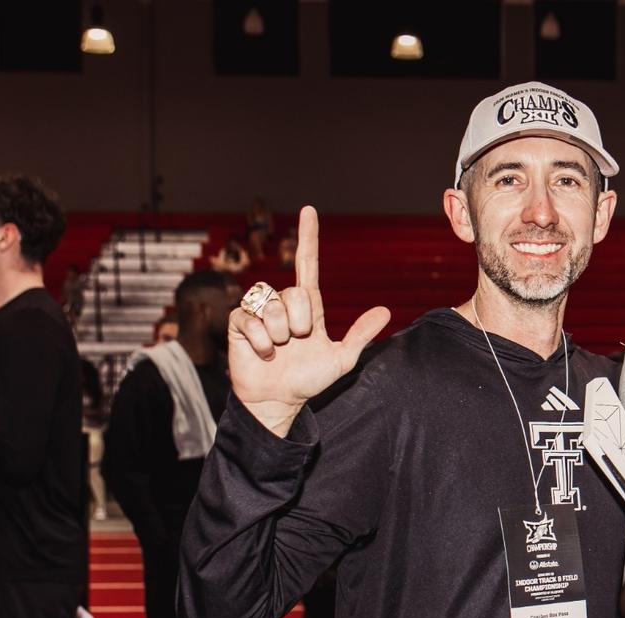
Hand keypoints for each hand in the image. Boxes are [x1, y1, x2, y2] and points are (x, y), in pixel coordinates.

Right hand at [229, 206, 391, 435]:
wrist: (279, 400)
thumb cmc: (308, 379)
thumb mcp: (341, 359)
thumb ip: (360, 335)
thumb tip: (385, 311)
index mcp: (308, 306)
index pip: (308, 264)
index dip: (308, 237)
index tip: (309, 210)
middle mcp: (283, 303)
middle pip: (294, 294)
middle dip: (300, 323)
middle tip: (297, 342)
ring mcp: (259, 311)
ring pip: (272, 306)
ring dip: (279, 333)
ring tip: (279, 348)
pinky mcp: (239, 322)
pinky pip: (250, 319)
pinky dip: (261, 341)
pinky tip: (263, 353)